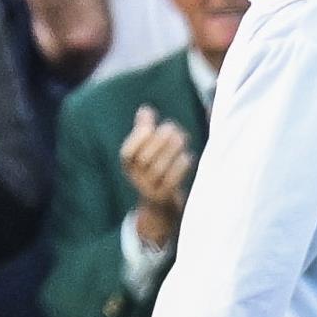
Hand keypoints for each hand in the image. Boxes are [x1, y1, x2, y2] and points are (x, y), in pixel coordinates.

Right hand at [119, 101, 195, 239]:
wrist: (160, 207)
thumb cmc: (155, 170)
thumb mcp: (147, 151)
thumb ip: (144, 130)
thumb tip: (144, 110)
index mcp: (129, 165)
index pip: (128, 152)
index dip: (139, 138)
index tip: (152, 127)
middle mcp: (135, 179)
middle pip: (145, 159)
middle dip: (161, 140)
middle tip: (175, 129)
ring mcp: (149, 189)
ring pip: (159, 169)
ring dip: (173, 150)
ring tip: (183, 138)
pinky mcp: (164, 197)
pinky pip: (172, 181)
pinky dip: (181, 166)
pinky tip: (187, 156)